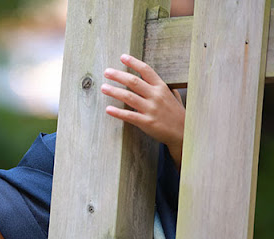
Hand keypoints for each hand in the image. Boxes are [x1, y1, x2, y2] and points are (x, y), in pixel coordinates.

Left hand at [101, 54, 184, 168]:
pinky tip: (108, 109)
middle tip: (106, 72)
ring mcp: (151, 109)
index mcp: (161, 87)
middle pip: (133, 81)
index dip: (133, 63)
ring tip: (103, 87)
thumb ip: (164, 90)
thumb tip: (160, 84)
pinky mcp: (146, 122)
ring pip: (128, 96)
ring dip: (114, 91)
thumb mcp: (173, 98)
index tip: (122, 57)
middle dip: (118, 75)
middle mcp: (155, 96)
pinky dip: (117, 112)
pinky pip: (129, 116)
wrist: (184, 132)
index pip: (146, 70)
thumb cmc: (177, 115)